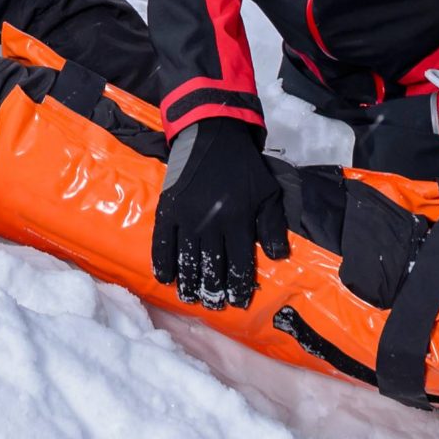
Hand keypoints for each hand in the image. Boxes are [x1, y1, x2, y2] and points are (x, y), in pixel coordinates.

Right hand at [150, 120, 288, 309]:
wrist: (212, 133)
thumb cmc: (244, 167)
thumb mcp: (269, 192)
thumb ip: (273, 225)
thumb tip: (276, 257)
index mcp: (239, 220)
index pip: (240, 265)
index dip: (239, 288)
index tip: (237, 303)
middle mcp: (212, 223)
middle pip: (212, 268)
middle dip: (214, 291)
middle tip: (213, 305)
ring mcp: (187, 216)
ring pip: (188, 260)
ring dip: (190, 284)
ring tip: (192, 298)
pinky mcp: (168, 208)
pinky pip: (163, 242)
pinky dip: (162, 263)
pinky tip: (165, 278)